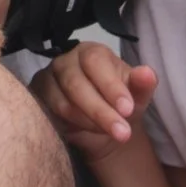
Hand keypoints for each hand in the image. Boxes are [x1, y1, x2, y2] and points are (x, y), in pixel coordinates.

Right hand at [36, 43, 157, 162]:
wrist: (101, 125)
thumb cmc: (119, 103)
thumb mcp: (136, 96)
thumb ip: (142, 84)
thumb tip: (148, 73)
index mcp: (91, 52)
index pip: (95, 62)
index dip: (110, 86)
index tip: (128, 110)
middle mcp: (65, 61)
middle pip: (76, 84)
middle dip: (101, 111)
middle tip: (123, 133)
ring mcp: (47, 80)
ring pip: (62, 103)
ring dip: (89, 122)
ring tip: (111, 133)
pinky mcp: (37, 100)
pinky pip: (50, 116)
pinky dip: (72, 127)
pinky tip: (89, 131)